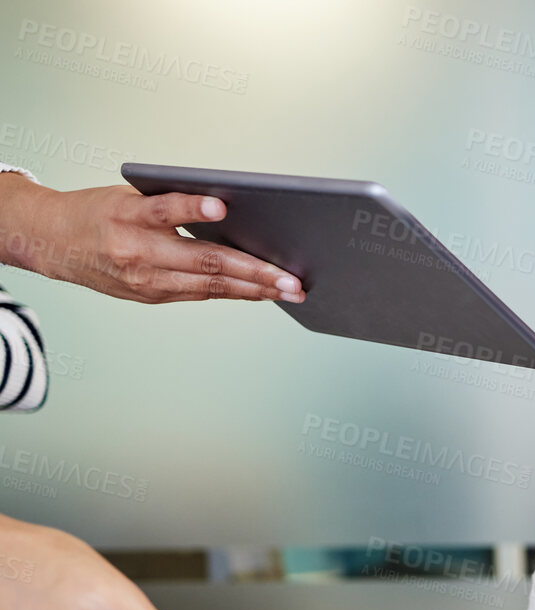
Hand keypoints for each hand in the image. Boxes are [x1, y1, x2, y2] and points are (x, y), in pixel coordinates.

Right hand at [0, 174, 303, 303]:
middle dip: (254, 272)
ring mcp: (145, 280)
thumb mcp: (126, 197)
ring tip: (290, 291)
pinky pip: (201, 293)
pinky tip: (261, 292)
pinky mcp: (150, 296)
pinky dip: (234, 292)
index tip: (221, 207)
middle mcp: (137, 252)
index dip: (192, 209)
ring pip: (209, 285)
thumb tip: (229, 211)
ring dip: (254, 290)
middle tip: (291, 279)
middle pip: (203, 260)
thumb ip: (170, 205)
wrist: (53, 243)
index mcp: (127, 217)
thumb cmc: (97, 212)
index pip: (163, 211)